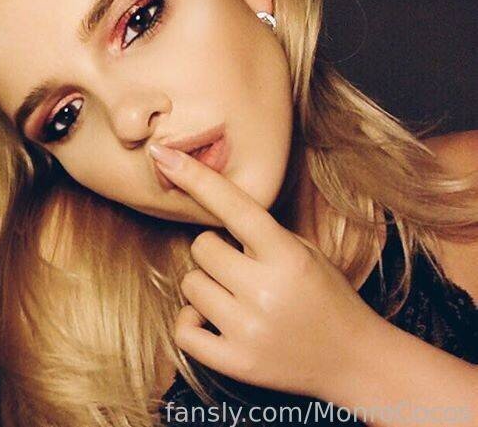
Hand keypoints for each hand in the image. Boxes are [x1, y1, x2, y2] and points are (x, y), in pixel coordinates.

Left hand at [148, 143, 383, 399]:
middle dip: (215, 252)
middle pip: (201, 247)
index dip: (196, 177)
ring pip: (190, 284)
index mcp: (288, 257)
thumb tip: (203, 199)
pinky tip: (215, 321)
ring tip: (237, 298)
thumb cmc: (326, 296)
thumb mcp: (304, 252)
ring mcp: (249, 330)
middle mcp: (266, 292)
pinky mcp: (236, 363)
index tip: (162, 154)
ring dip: (205, 286)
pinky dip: (192, 321)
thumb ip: (258, 234)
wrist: (355, 361)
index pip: (234, 206)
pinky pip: (183, 330)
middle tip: (242, 267)